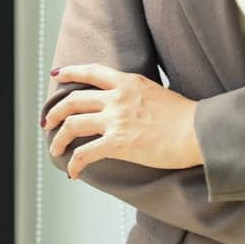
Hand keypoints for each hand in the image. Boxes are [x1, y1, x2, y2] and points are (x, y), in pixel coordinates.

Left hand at [44, 63, 200, 179]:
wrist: (197, 131)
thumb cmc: (186, 116)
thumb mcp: (156, 92)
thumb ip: (137, 94)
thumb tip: (132, 103)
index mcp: (127, 81)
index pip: (91, 71)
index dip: (70, 72)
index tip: (56, 74)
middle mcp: (116, 97)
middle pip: (73, 100)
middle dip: (55, 112)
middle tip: (48, 122)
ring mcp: (115, 119)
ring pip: (73, 124)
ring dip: (58, 138)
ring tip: (55, 148)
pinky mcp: (118, 143)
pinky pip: (85, 153)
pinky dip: (74, 163)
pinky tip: (74, 172)